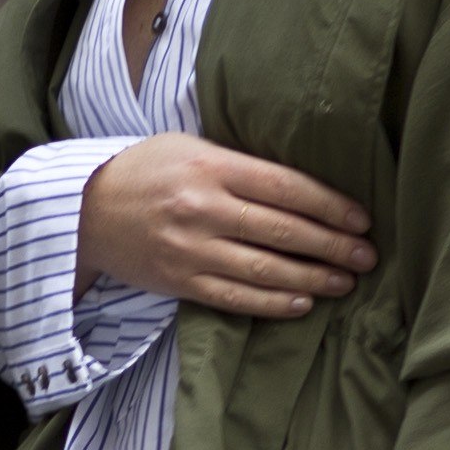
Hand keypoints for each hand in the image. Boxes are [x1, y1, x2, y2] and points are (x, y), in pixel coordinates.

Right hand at [78, 135, 374, 317]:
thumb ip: (240, 163)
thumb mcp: (190, 146)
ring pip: (264, 270)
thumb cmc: (145, 171)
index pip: (285, 187)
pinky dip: (273, 303)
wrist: (82, 211)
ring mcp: (190, 249)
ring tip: (345, 282)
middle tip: (367, 257)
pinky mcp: (179, 281)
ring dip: (312, 279)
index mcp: (210, 166)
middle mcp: (202, 208)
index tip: (361, 220)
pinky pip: (235, 298)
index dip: (330, 206)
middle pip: (282, 231)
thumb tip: (303, 185)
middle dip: (332, 247)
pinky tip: (302, 303)